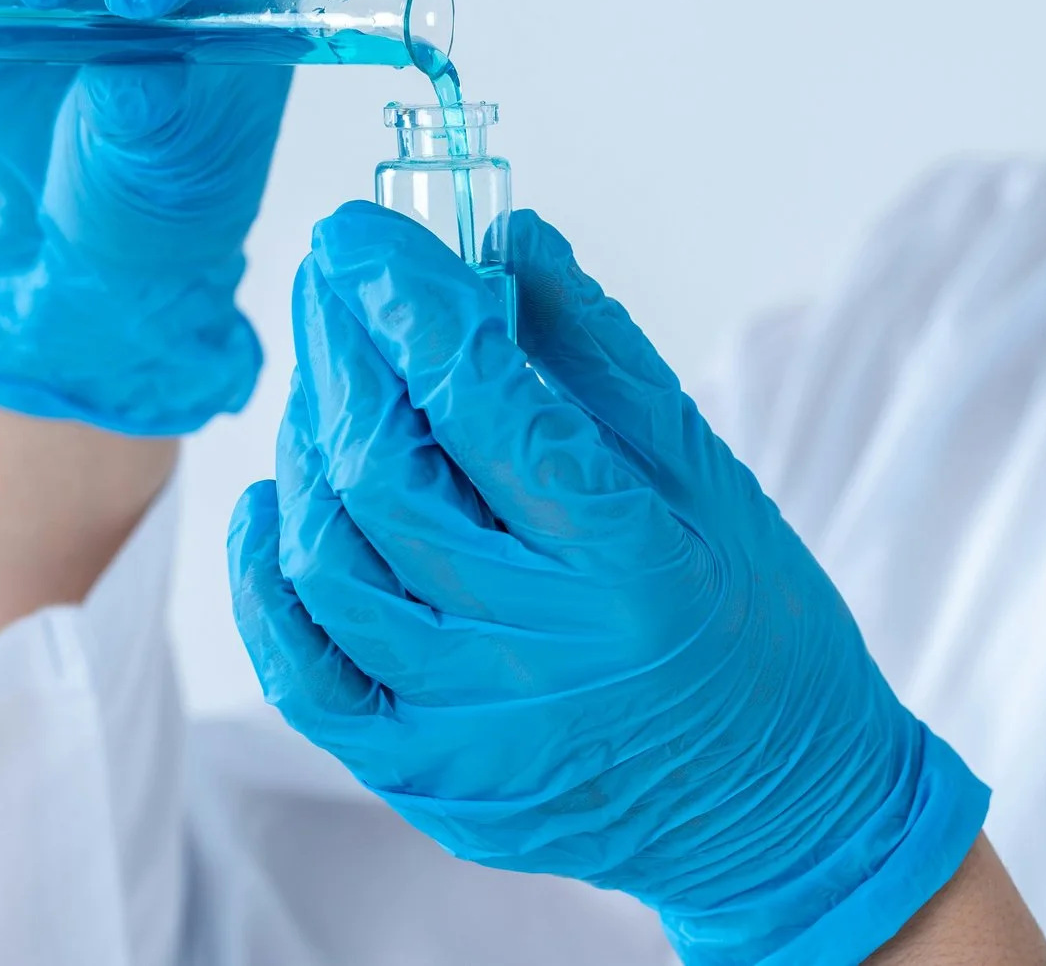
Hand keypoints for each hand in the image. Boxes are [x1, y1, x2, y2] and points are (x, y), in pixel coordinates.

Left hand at [227, 203, 989, 964]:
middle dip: (341, 347)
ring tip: (324, 373)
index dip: (407, 301)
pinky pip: (303, 671)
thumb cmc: (759, 628)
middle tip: (331, 273)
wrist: (781, 814)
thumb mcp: (710, 475)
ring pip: (329, 558)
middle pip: (383, 471)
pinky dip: (265, 577)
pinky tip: (272, 498)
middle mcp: (539, 650)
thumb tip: (504, 233)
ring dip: (307, 441)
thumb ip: (599, 352)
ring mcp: (470, 727)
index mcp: (627, 561)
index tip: (366, 231)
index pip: (480, 403)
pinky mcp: (424, 778)